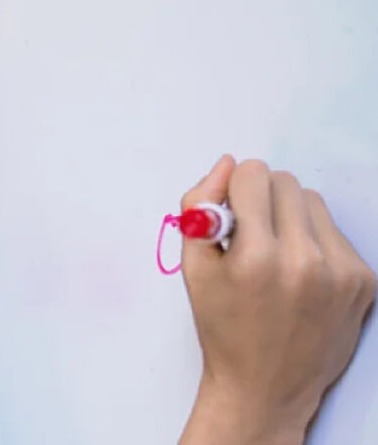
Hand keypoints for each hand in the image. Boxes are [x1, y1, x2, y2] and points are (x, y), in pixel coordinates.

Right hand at [179, 155, 375, 443]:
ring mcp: (340, 271)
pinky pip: (335, 231)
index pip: (252, 175)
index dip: (233, 189)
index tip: (228, 213)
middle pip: (284, 181)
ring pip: (312, 201)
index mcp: (255, 258)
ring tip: (275, 253)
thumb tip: (227, 164)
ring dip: (290, 216)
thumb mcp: (192, 269)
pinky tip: (299, 273)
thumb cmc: (222, 328)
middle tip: (250, 233)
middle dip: (261, 198)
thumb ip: (198, 208)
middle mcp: (303, 261)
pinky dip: (314, 241)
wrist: (265, 387)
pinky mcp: (363, 280)